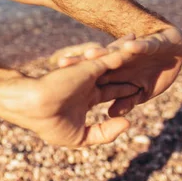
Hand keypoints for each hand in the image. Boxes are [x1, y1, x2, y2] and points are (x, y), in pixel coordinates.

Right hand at [0, 49, 139, 146]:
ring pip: (114, 61)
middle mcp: (88, 83)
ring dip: (130, 52)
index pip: (111, 93)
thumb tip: (127, 122)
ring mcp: (88, 74)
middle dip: (132, 69)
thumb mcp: (81, 137)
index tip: (140, 90)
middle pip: (116, 75)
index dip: (126, 92)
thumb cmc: (50, 124)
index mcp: (85, 98)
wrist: (32, 108)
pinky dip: (125, 51)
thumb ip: (105, 132)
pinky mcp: (89, 67)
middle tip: (149, 61)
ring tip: (148, 43)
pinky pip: (111, 57)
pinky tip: (138, 44)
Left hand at [58, 27, 181, 116]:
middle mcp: (122, 60)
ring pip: (114, 52)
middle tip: (61, 63)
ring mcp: (134, 51)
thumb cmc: (160, 69)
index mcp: (117, 70)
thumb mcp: (142, 91)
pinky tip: (127, 48)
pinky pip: (141, 47)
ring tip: (89, 54)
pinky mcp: (151, 43)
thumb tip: (112, 113)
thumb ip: (127, 101)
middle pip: (99, 61)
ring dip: (102, 54)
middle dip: (81, 63)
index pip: (95, 74)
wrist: (180, 46)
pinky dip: (135, 47)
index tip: (59, 81)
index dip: (78, 76)